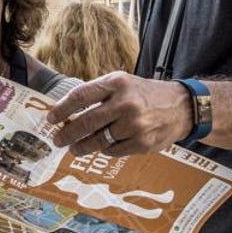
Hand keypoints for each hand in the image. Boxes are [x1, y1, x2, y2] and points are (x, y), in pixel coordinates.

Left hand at [46, 73, 190, 155]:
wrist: (181, 106)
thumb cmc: (142, 93)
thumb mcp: (120, 82)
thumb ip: (96, 93)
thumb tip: (66, 111)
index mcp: (116, 83)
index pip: (80, 96)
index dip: (62, 109)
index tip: (51, 119)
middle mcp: (125, 103)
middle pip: (87, 122)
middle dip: (68, 133)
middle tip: (57, 140)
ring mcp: (136, 125)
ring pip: (99, 140)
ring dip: (82, 146)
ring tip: (73, 149)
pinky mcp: (144, 143)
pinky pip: (115, 150)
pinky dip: (105, 150)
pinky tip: (101, 148)